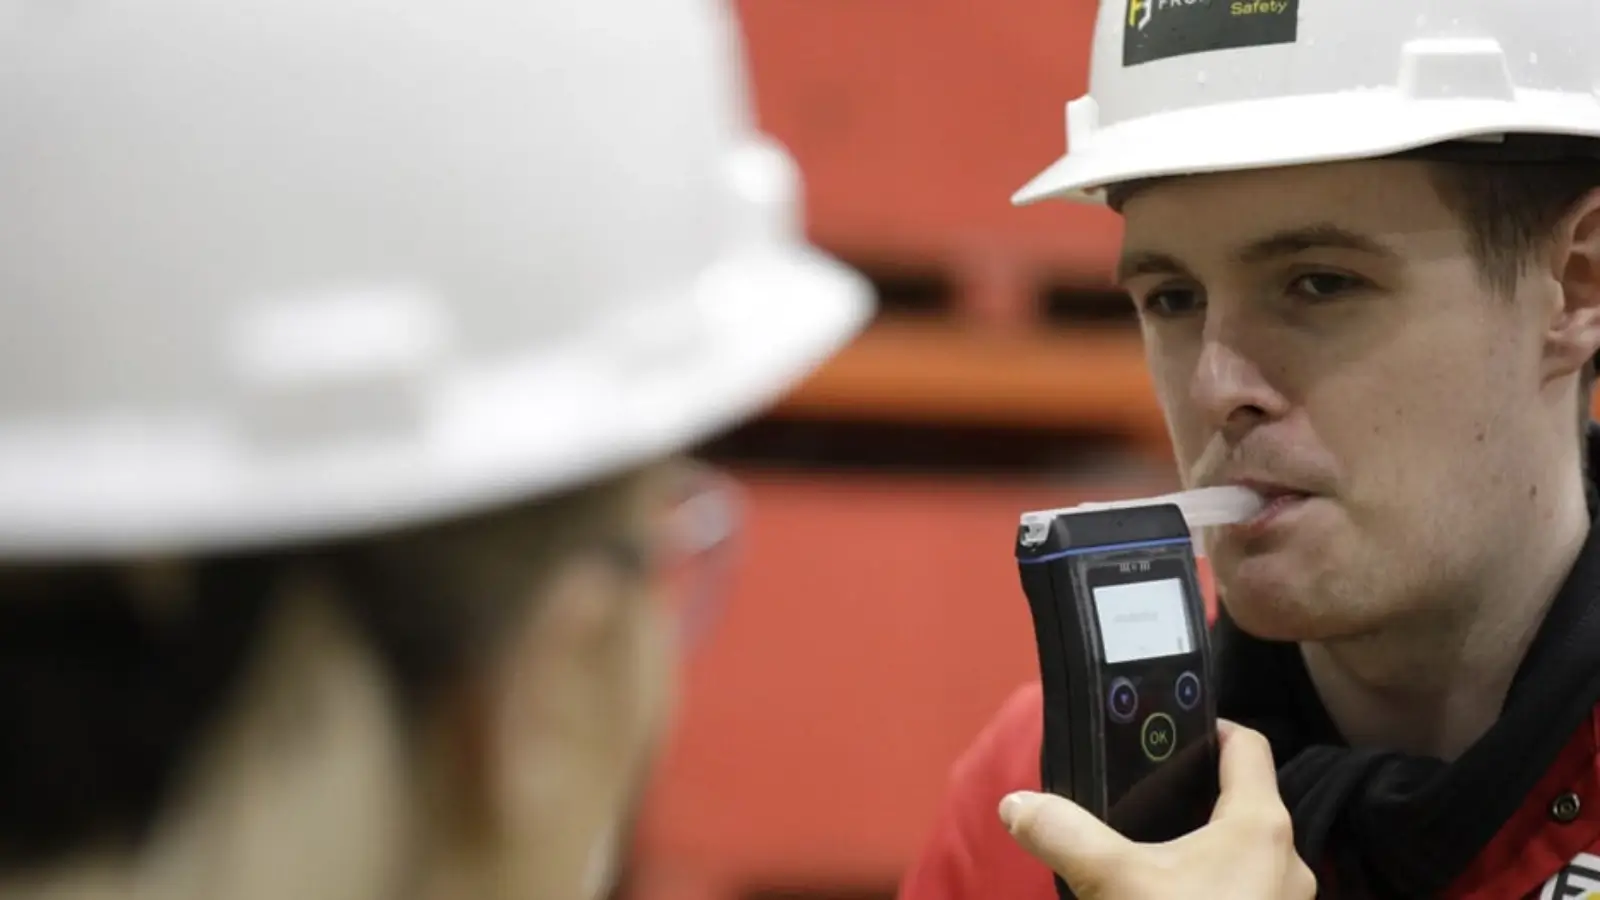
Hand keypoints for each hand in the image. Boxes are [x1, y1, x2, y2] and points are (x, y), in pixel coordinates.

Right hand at [998, 720, 1314, 898]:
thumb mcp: (1112, 883)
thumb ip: (1063, 834)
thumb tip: (1016, 804)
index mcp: (1259, 825)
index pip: (1247, 746)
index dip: (1213, 727)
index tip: (1176, 727)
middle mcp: (1288, 860)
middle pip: (1246, 803)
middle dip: (1198, 798)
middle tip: (1147, 797)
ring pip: (1246, 857)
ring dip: (1205, 850)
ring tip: (1151, 856)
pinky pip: (1246, 895)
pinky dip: (1211, 889)